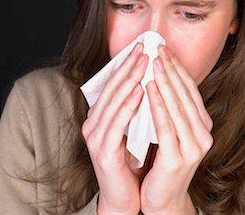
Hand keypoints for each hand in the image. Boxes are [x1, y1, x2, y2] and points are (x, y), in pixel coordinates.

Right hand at [81, 42, 147, 214]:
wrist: (125, 196)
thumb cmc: (132, 160)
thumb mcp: (133, 128)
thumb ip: (135, 107)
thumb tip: (150, 79)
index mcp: (100, 116)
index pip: (112, 84)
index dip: (126, 64)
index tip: (142, 48)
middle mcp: (93, 123)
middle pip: (111, 88)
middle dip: (128, 65)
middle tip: (144, 47)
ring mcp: (96, 137)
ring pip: (113, 101)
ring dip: (130, 79)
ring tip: (144, 62)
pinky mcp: (103, 151)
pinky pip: (117, 123)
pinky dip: (128, 105)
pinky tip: (140, 91)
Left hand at [141, 46, 212, 214]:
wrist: (162, 199)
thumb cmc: (163, 161)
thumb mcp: (172, 131)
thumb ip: (171, 109)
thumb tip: (160, 76)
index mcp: (202, 126)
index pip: (190, 90)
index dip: (178, 68)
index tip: (165, 50)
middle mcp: (203, 134)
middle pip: (185, 94)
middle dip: (170, 69)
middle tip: (158, 49)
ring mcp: (193, 147)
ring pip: (177, 106)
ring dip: (164, 81)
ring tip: (153, 63)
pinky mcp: (178, 158)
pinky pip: (166, 125)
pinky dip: (157, 104)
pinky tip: (149, 88)